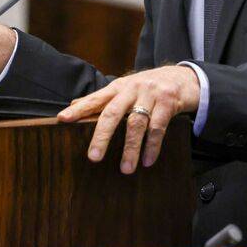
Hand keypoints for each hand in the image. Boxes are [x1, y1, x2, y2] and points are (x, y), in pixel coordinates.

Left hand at [57, 65, 200, 173]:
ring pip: (136, 124)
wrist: (183, 77)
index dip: (80, 109)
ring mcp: (150, 95)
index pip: (96, 98)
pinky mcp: (168, 103)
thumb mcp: (125, 88)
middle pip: (113, 113)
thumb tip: (74, 105)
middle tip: (94, 157)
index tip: (63, 119)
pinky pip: (158, 128)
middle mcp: (132, 89)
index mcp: (118, 87)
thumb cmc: (148, 87)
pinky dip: (152, 146)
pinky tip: (147, 161)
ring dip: (130, 148)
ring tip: (125, 169)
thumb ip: (103, 98)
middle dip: (102, 136)